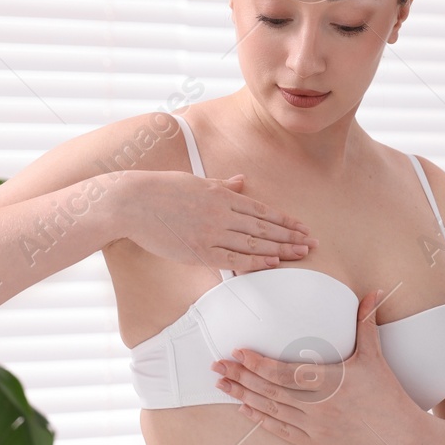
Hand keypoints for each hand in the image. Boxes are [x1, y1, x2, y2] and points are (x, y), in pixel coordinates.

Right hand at [120, 169, 316, 273]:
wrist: (131, 201)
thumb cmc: (161, 189)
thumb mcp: (196, 181)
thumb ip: (221, 185)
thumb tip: (241, 180)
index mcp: (221, 195)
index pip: (262, 211)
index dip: (285, 221)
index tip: (302, 227)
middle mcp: (221, 213)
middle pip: (264, 228)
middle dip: (291, 236)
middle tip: (313, 244)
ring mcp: (210, 232)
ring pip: (254, 243)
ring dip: (281, 249)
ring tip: (301, 254)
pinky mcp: (197, 251)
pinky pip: (233, 258)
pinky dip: (255, 261)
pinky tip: (273, 263)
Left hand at [209, 290, 419, 444]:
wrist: (397, 436)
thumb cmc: (386, 394)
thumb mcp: (375, 356)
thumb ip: (367, 323)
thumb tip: (373, 291)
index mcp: (332, 382)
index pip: (285, 373)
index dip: (259, 363)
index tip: (238, 352)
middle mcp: (320, 406)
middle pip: (270, 391)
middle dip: (240, 377)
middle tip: (217, 366)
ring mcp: (315, 428)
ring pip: (270, 410)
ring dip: (243, 397)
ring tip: (222, 385)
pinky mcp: (315, 443)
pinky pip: (281, 430)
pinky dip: (260, 419)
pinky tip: (244, 409)